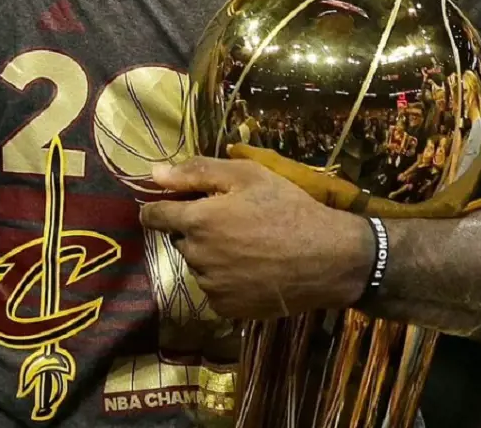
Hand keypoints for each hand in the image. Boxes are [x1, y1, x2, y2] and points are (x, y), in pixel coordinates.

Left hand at [140, 157, 373, 320]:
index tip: (174, 203)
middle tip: (230, 219)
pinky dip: (223, 277)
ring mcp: (211, 286)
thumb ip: (196, 172)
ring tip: (246, 244)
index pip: (154, 216)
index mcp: (197, 221)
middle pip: (179, 238)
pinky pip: (213, 287)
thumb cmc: (286, 207)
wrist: (327, 257)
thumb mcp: (246, 175)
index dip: (159, 207)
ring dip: (210, 252)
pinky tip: (250, 266)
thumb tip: (154, 173)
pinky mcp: (227, 308)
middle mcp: (197, 256)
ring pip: (197, 263)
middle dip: (195, 227)